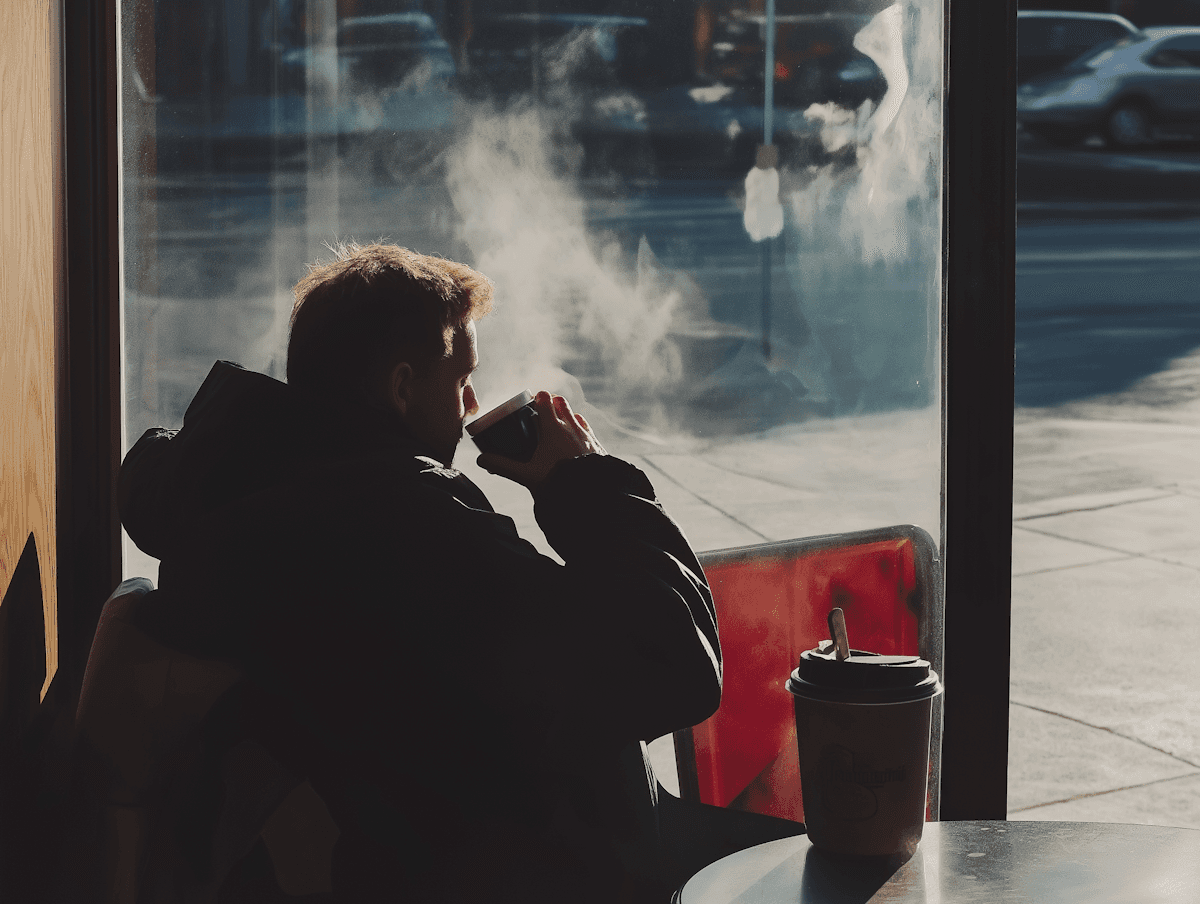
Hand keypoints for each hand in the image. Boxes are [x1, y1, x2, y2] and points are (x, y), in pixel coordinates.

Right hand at [477, 391, 605, 488]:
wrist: (590, 493)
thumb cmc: (557, 481)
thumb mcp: (527, 474)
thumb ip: (503, 466)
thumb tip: (481, 459)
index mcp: (553, 428)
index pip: (545, 400)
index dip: (538, 397)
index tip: (532, 401)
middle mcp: (572, 426)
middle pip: (562, 403)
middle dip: (553, 403)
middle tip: (543, 412)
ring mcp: (587, 435)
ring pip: (577, 415)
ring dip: (568, 416)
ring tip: (559, 426)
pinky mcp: (598, 446)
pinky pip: (588, 430)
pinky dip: (581, 430)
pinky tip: (577, 440)